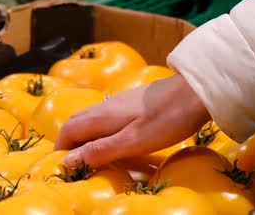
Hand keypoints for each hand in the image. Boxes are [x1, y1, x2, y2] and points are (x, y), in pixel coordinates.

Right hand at [54, 74, 210, 167]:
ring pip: (89, 117)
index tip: (59, 164)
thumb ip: (100, 150)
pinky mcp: (130, 102)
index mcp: (101, 117)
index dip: (60, 148)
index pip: (69, 130)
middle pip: (75, 122)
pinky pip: (102, 115)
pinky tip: (110, 136)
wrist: (195, 91)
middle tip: (69, 160)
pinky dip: (95, 128)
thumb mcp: (133, 141)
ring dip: (81, 134)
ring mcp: (118, 102)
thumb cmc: (167, 118)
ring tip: (87, 151)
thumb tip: (68, 160)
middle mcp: (104, 106)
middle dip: (67, 140)